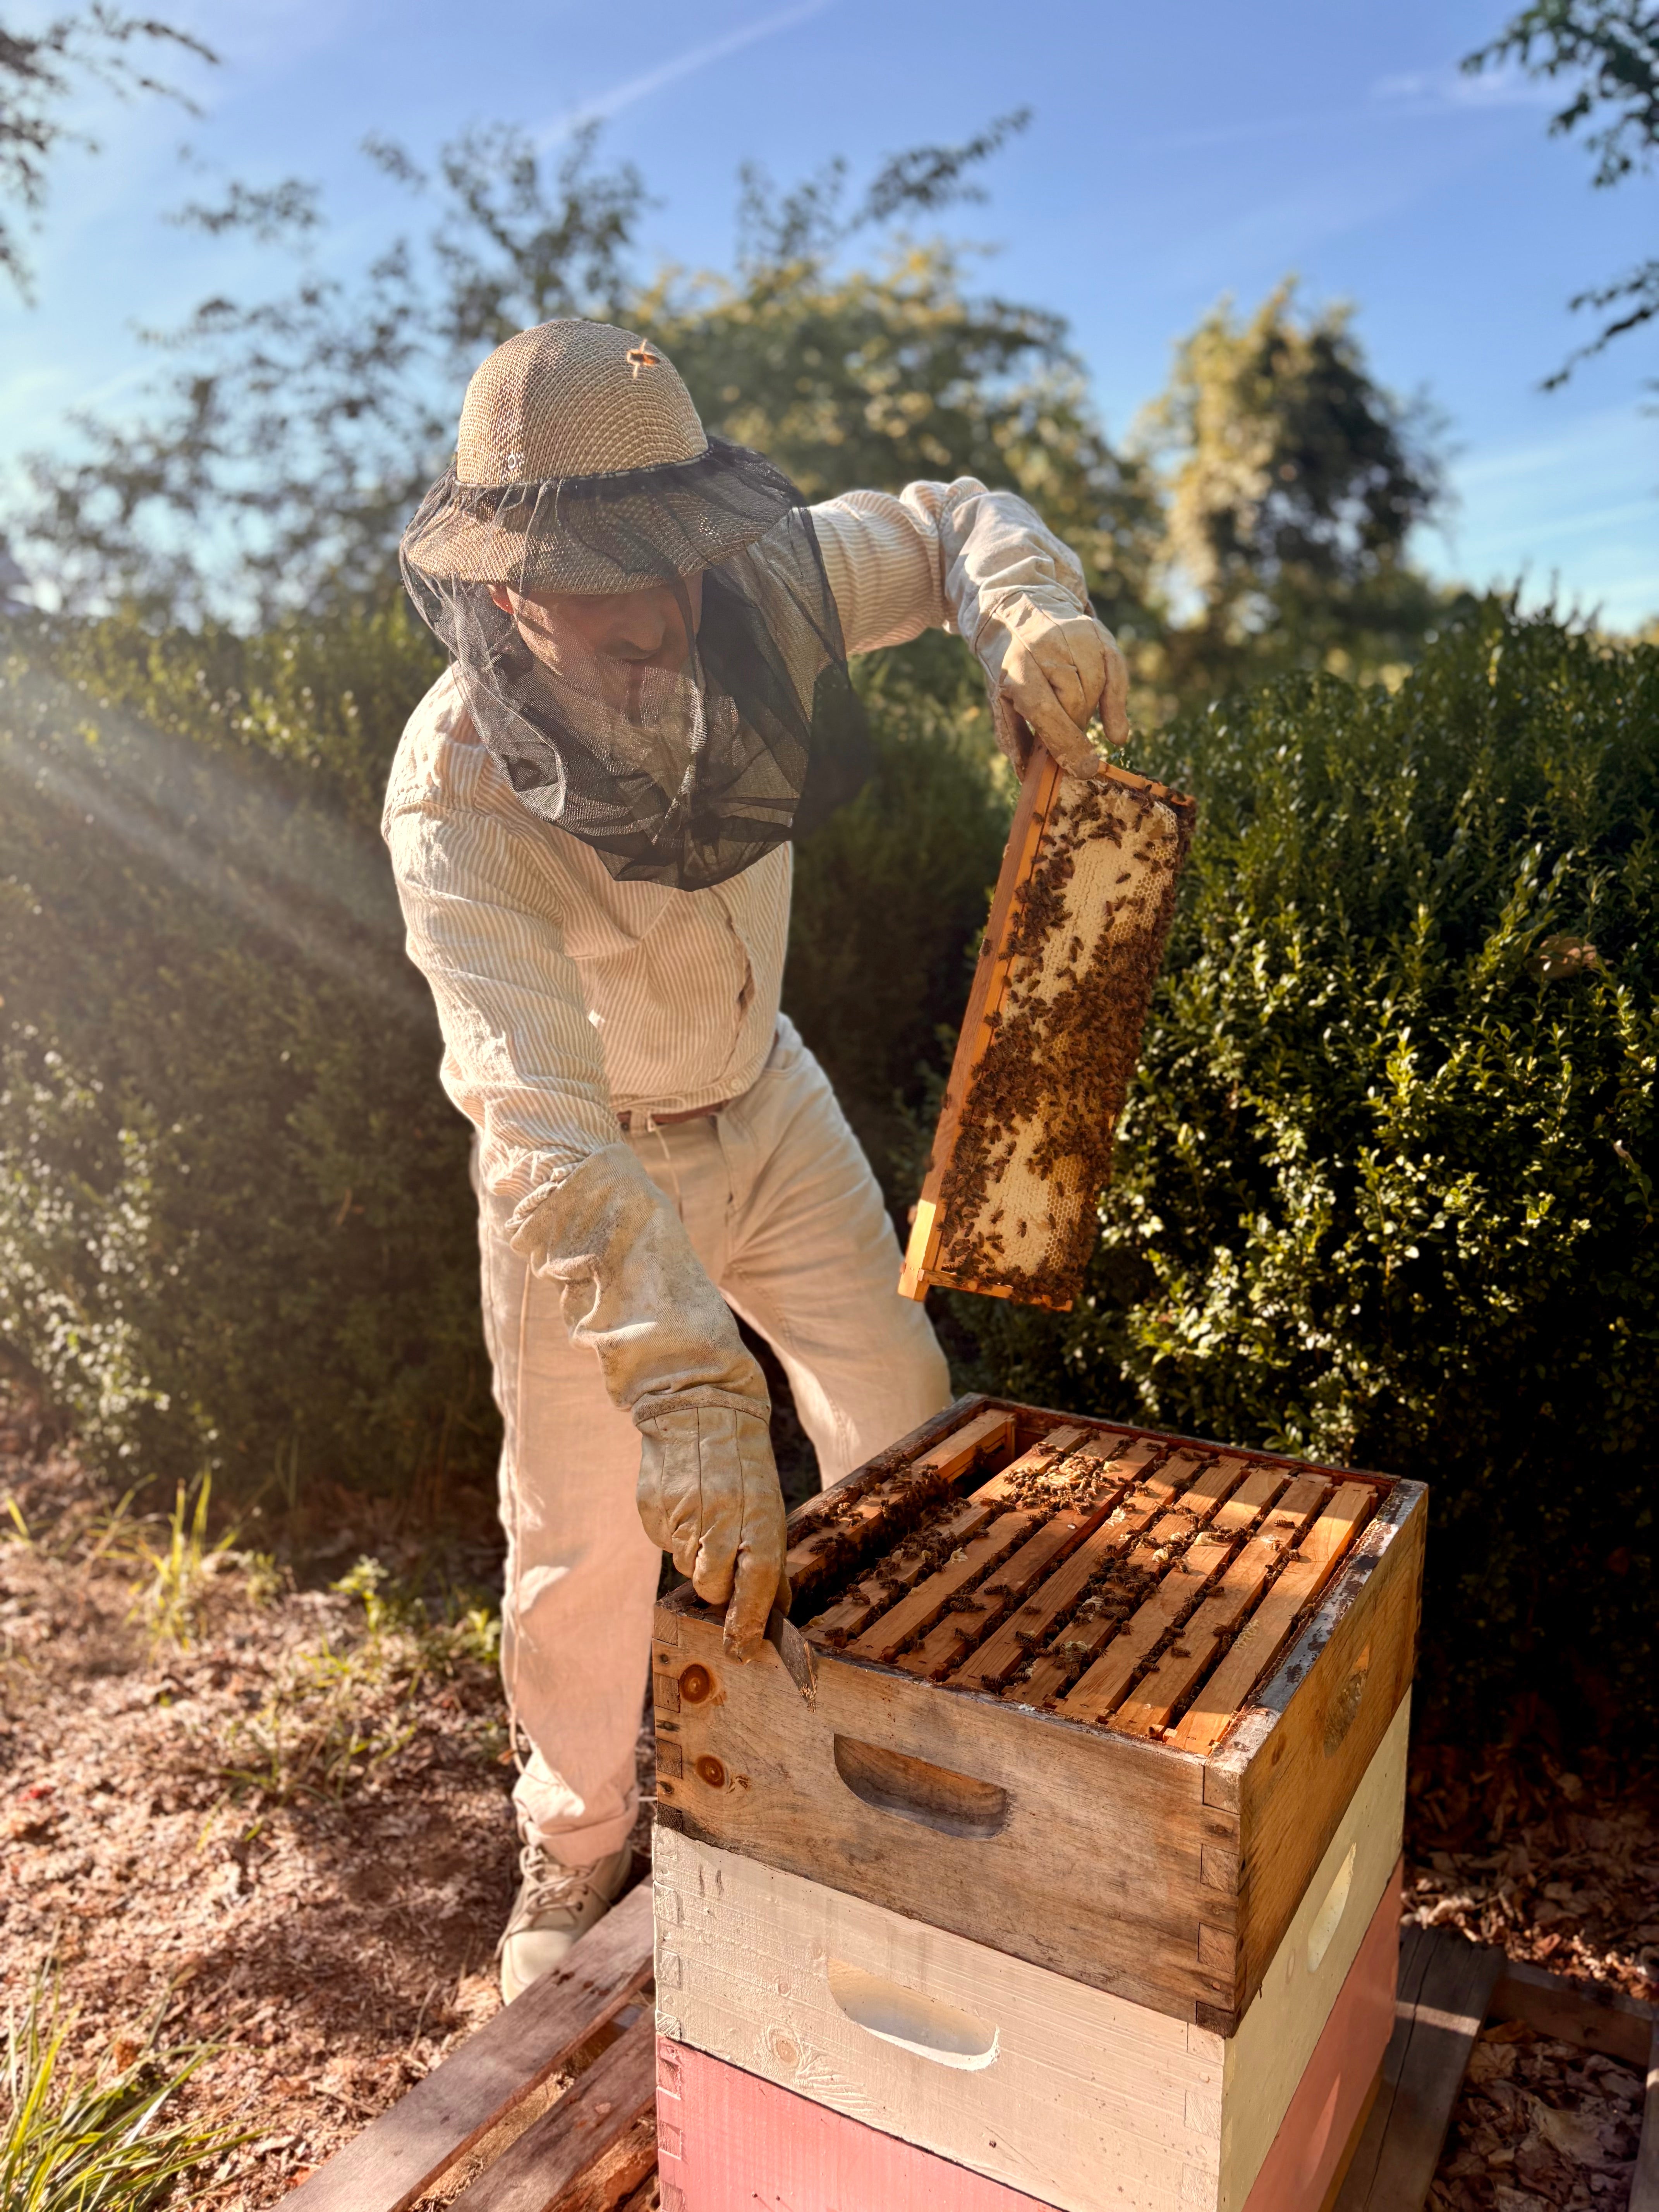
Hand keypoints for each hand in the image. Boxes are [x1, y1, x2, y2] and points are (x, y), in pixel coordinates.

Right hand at [636, 1401, 789, 1661]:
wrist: (699, 1405)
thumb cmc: (741, 1462)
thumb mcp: (768, 1503)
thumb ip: (769, 1556)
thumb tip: (775, 1609)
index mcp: (758, 1515)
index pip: (757, 1582)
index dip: (749, 1619)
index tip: (743, 1646)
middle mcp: (721, 1518)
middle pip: (712, 1587)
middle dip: (717, 1583)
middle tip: (722, 1551)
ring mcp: (681, 1514)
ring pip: (685, 1567)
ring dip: (695, 1553)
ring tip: (703, 1511)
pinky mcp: (651, 1509)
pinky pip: (663, 1543)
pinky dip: (674, 1533)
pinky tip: (684, 1501)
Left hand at [981, 595, 1129, 777]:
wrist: (1014, 608)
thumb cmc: (1008, 665)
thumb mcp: (1000, 700)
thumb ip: (1015, 738)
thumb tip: (1030, 777)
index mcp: (1017, 668)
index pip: (1046, 710)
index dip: (1066, 742)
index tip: (1082, 769)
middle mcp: (1047, 647)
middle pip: (1075, 701)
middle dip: (1075, 728)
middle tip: (1069, 739)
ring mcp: (1075, 635)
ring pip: (1096, 687)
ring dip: (1090, 711)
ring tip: (1076, 717)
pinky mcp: (1097, 631)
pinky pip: (1116, 672)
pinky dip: (1117, 702)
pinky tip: (1114, 729)